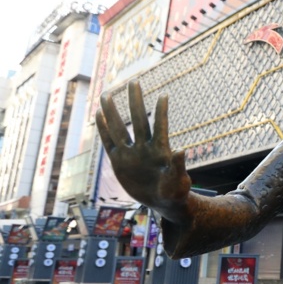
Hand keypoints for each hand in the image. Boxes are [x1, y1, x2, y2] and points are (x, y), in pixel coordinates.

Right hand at [95, 82, 191, 221]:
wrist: (163, 201)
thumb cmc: (175, 191)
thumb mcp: (179, 181)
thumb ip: (178, 166)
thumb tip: (182, 150)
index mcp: (160, 151)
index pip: (160, 127)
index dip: (161, 112)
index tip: (164, 95)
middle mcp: (144, 148)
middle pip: (138, 120)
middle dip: (136, 101)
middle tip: (134, 82)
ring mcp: (130, 153)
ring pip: (119, 128)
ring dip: (113, 111)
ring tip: (106, 94)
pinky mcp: (119, 161)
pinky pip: (109, 142)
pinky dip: (103, 129)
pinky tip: (99, 115)